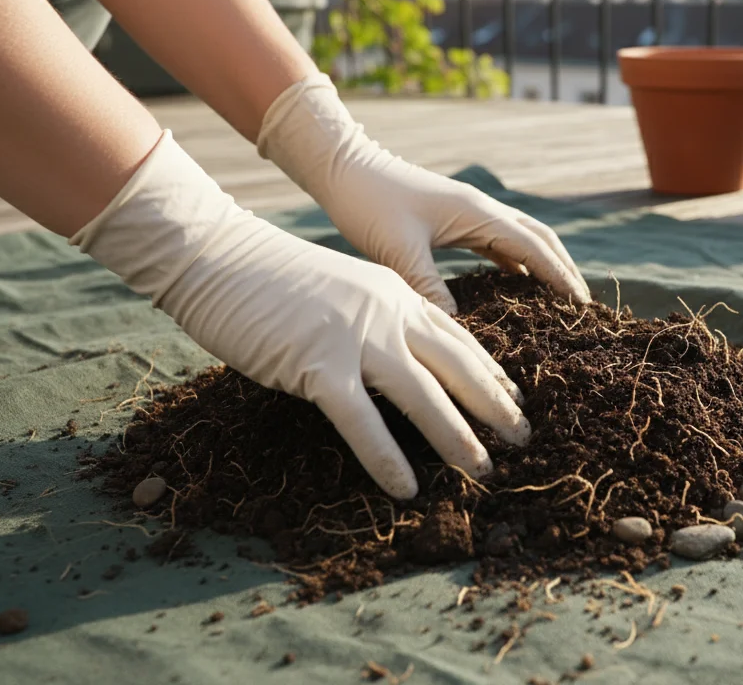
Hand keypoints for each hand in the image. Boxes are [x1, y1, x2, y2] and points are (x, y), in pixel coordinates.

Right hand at [71, 131, 528, 498]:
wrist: (218, 254)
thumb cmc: (269, 277)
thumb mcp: (340, 289)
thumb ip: (372, 319)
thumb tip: (392, 359)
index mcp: (394, 293)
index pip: (457, 338)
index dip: (490, 372)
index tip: (515, 400)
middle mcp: (387, 314)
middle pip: (457, 366)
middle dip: (495, 406)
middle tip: (524, 439)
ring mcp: (355, 338)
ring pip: (423, 395)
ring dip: (458, 437)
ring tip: (483, 471)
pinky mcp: (317, 364)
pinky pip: (362, 420)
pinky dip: (387, 457)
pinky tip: (406, 488)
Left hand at [256, 73, 591, 314]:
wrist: (343, 168)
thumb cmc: (369, 204)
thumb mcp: (398, 252)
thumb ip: (429, 289)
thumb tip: (458, 329)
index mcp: (478, 213)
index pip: (534, 247)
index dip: (561, 277)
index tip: (583, 305)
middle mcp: (482, 209)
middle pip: (539, 239)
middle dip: (564, 271)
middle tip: (583, 306)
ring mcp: (469, 212)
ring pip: (521, 239)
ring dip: (543, 266)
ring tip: (559, 300)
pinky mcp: (454, 219)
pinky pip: (497, 243)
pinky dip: (515, 264)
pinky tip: (516, 286)